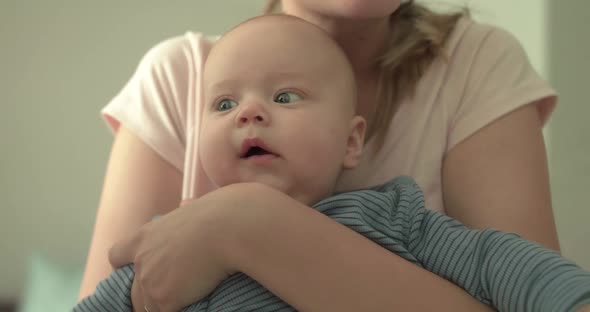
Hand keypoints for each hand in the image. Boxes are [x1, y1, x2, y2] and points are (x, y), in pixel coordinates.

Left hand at [108, 185, 247, 311]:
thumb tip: (190, 212)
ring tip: (189, 297)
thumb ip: (182, 222)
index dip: (126, 265)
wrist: (227, 228)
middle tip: (173, 291)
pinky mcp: (164, 299)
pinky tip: (195, 302)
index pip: (117, 255)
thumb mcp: (190, 212)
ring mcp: (150, 282)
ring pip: (149, 306)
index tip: (139, 269)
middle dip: (149, 295)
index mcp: (145, 236)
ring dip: (166, 304)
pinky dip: (182, 310)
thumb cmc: (219, 214)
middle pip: (133, 291)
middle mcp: (141, 260)